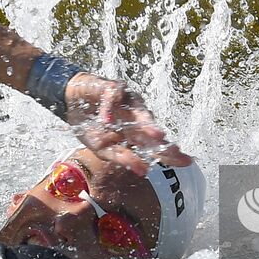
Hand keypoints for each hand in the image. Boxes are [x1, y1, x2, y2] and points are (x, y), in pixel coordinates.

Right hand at [64, 72, 192, 174]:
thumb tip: (144, 171)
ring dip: (147, 123)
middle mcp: (136, 116)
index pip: (156, 145)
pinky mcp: (111, 87)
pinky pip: (112, 97)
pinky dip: (109, 108)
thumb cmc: (89, 125)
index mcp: (135, 132)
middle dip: (164, 141)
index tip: (188, 163)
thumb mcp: (103, 148)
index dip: (170, 153)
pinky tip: (106, 119)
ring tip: (157, 136)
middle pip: (152, 130)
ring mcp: (126, 101)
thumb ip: (122, 157)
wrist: (70, 100)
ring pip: (139, 111)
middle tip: (178, 152)